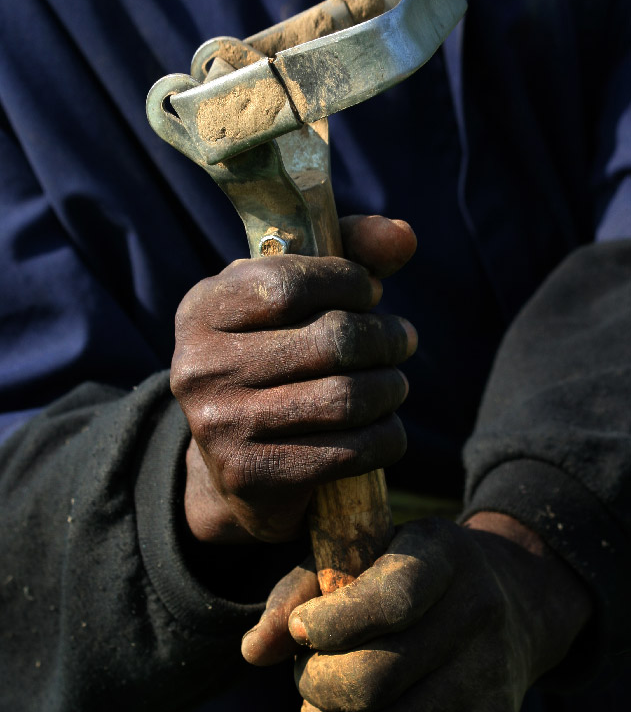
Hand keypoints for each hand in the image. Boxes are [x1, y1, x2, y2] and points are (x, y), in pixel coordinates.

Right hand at [171, 216, 416, 542]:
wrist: (233, 468)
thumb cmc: (274, 360)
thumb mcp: (293, 300)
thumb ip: (347, 253)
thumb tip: (402, 236)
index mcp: (202, 309)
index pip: (289, 283)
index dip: (348, 281)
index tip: (371, 293)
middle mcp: (200, 366)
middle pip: (331, 340)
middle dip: (384, 337)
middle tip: (402, 339)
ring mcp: (222, 425)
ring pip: (347, 398)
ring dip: (391, 387)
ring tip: (395, 383)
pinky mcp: (252, 475)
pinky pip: (352, 450)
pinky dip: (387, 436)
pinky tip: (385, 426)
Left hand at [242, 513, 592, 711]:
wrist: (511, 602)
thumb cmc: (408, 577)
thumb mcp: (361, 557)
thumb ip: (299, 591)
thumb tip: (253, 651)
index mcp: (442, 556)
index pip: (387, 602)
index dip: (329, 625)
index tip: (301, 629)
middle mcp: (477, 613)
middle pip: (374, 678)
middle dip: (317, 686)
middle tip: (307, 677)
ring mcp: (490, 675)